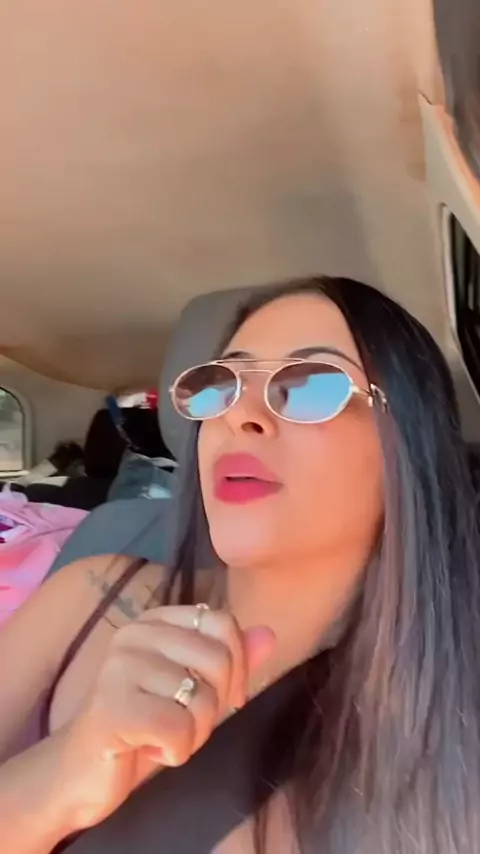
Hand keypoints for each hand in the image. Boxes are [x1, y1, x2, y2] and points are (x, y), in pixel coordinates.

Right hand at [59, 606, 274, 831]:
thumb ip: (231, 662)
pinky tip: (150, 749)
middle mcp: (135, 634)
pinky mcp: (112, 706)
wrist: (84, 770)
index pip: (222, 622)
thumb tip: (271, 634)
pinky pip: (178, 728)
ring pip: (200, 699)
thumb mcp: (194, 690)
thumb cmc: (144, 726)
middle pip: (217, 659)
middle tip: (185, 722)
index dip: (238, 664)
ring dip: (194, 733)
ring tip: (163, 735)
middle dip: (215, 705)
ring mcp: (119, 667)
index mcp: (156, 621)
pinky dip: (176, 751)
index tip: (226, 697)